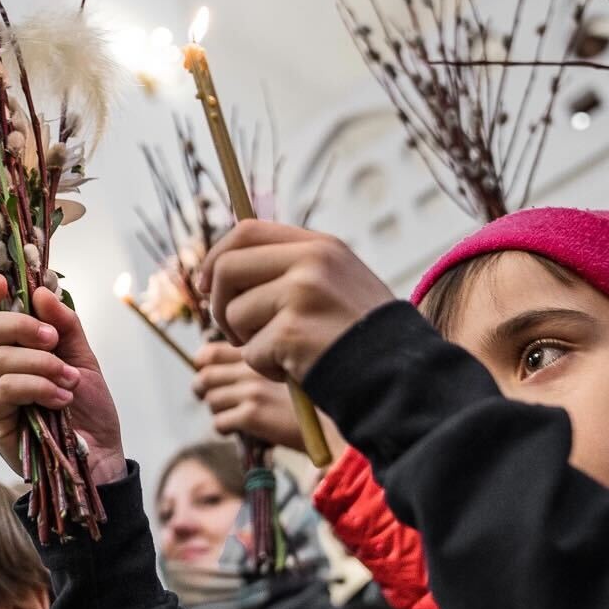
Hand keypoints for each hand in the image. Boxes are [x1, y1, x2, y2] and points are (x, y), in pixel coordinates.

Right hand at [0, 276, 126, 484]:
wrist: (99, 455)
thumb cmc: (87, 408)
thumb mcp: (82, 357)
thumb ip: (64, 324)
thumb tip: (42, 290)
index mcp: (9, 349)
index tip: (3, 282)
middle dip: (20, 326)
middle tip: (53, 339)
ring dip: (41, 363)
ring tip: (69, 380)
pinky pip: (6, 389)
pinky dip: (38, 387)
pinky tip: (62, 399)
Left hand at [192, 341, 304, 448]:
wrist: (334, 421)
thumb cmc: (313, 396)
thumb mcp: (287, 367)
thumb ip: (260, 363)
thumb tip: (224, 370)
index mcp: (259, 351)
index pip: (211, 351)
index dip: (203, 363)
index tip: (207, 371)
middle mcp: (252, 368)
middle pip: (205, 376)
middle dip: (202, 389)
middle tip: (209, 397)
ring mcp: (251, 391)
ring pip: (211, 400)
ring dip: (217, 410)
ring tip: (232, 415)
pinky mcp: (252, 416)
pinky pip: (220, 423)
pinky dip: (225, 429)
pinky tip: (239, 430)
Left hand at [201, 222, 393, 384]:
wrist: (401, 378)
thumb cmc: (362, 340)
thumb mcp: (335, 285)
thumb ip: (291, 269)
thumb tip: (222, 269)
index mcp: (321, 246)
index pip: (246, 231)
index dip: (216, 257)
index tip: (207, 286)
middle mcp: (312, 261)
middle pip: (227, 269)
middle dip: (219, 305)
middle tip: (235, 333)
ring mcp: (302, 294)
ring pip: (235, 314)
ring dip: (248, 344)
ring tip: (285, 354)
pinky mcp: (294, 331)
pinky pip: (251, 352)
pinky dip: (266, 369)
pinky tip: (298, 371)